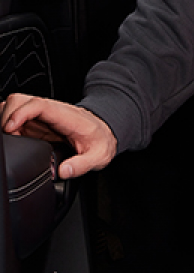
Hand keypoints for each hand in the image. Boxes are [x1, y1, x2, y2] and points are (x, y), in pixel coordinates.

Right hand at [1, 93, 116, 178]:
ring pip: (15, 106)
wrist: (104, 132)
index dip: (20, 113)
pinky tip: (13, 139)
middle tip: (9, 138)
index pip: (39, 105)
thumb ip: (81, 165)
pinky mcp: (35, 122)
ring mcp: (41, 115)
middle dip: (7, 116)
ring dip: (6, 119)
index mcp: (65, 116)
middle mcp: (51, 112)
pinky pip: (16, 116)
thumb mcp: (98, 156)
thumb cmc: (100, 140)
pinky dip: (8, 125)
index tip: (10, 128)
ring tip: (11, 140)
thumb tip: (63, 171)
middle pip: (20, 101)